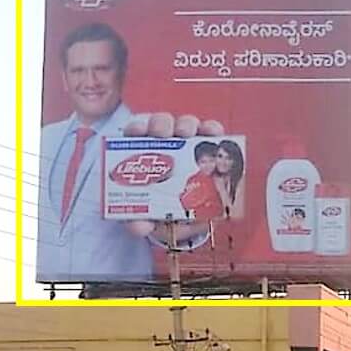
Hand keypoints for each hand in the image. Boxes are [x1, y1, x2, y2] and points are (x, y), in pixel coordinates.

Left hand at [123, 114, 224, 239]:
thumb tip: (139, 227)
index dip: (137, 128)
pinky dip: (212, 130)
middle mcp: (164, 143)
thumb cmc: (159, 212)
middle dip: (162, 124)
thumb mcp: (146, 218)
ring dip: (187, 124)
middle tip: (164, 133)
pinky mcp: (209, 148)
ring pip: (186, 124)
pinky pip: (211, 133)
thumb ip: (138, 222)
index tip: (140, 131)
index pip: (136, 133)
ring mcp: (187, 143)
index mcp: (143, 155)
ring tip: (189, 133)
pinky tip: (214, 133)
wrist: (184, 222)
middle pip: (161, 124)